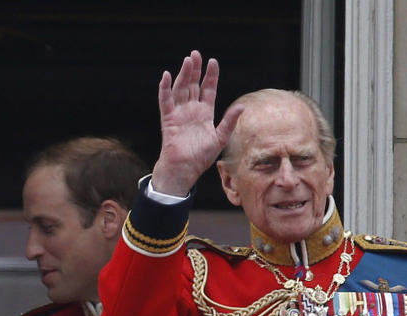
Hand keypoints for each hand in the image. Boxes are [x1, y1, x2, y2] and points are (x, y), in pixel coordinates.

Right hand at [151, 51, 243, 196]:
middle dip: (195, 70)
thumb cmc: (201, 158)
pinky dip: (164, 88)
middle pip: (193, 85)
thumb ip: (229, 121)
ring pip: (180, 89)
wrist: (184, 169)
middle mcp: (191, 110)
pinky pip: (165, 101)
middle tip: (195, 54)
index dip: (210, 76)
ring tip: (187, 60)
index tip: (213, 62)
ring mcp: (179, 113)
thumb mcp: (220, 138)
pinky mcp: (168, 119)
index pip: (208, 89)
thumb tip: (242, 106)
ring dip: (183, 75)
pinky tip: (166, 76)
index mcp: (205, 113)